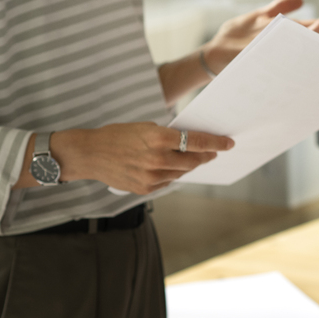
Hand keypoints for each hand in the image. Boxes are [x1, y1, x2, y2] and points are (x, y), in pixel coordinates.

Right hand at [53, 123, 234, 194]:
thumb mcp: (145, 128)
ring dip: (188, 165)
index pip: (195, 141)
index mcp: (158, 139)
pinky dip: (171, 174)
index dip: (216, 143)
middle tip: (212, 152)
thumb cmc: (117, 136)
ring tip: (189, 157)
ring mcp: (151, 176)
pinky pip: (167, 181)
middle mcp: (157, 159)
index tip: (229, 143)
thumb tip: (191, 143)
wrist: (89, 154)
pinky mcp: (145, 188)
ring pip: (181, 172)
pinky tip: (167, 167)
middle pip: (193, 160)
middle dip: (205, 156)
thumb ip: (168, 136)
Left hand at [202, 0, 318, 73]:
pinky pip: (273, 46)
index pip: (313, 29)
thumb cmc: (236, 39)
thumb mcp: (259, 17)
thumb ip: (279, 7)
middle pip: (310, 36)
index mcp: (285, 34)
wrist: (212, 56)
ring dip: (310, 33)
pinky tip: (295, 33)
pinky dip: (284, 40)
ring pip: (296, 41)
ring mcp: (269, 48)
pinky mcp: (254, 51)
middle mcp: (282, 44)